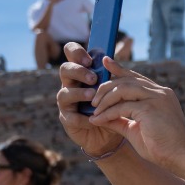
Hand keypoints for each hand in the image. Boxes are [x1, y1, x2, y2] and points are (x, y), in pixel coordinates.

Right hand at [56, 42, 126, 158]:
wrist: (111, 133)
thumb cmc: (113, 105)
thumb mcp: (117, 87)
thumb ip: (115, 72)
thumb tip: (120, 50)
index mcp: (82, 72)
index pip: (71, 53)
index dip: (76, 52)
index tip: (89, 59)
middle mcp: (70, 84)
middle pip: (65, 70)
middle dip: (78, 72)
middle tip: (93, 78)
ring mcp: (66, 102)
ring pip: (64, 93)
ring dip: (79, 93)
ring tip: (92, 95)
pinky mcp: (67, 119)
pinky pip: (70, 117)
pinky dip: (82, 118)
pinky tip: (93, 119)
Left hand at [80, 53, 184, 172]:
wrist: (182, 157)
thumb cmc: (162, 146)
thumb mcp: (136, 129)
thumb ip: (120, 120)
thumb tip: (99, 116)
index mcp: (160, 95)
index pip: (136, 77)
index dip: (119, 68)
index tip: (105, 62)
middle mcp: (160, 92)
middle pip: (127, 80)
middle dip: (106, 87)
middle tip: (92, 101)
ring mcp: (157, 98)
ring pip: (123, 88)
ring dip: (105, 99)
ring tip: (94, 110)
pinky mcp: (151, 108)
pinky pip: (122, 106)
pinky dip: (108, 112)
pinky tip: (98, 120)